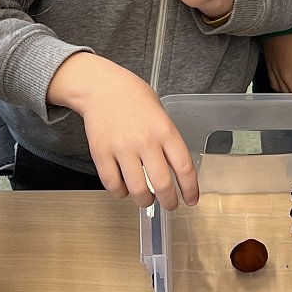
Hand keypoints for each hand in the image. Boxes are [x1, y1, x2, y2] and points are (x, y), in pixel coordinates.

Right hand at [54, 55, 198, 208]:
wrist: (101, 86)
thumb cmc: (132, 97)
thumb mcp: (161, 113)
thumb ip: (168, 140)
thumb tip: (175, 170)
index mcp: (165, 130)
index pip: (184, 168)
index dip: (190, 190)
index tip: (191, 199)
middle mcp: (145, 141)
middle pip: (162, 184)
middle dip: (169, 202)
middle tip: (170, 204)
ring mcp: (122, 148)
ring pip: (138, 190)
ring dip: (145, 201)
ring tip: (146, 199)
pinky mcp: (101, 153)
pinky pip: (113, 185)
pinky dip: (120, 193)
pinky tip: (125, 190)